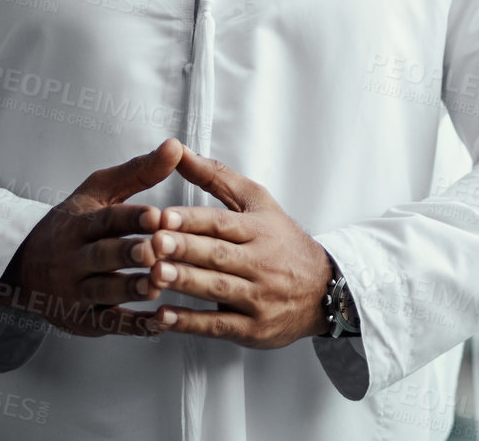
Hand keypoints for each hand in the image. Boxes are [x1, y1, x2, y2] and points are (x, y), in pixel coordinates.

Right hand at [0, 137, 184, 337]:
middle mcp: (74, 258)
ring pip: (104, 291)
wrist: (24, 266)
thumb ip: (138, 172)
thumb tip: (175, 147)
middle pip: (102, 256)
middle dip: (128, 254)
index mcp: (80, 223)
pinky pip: (108, 324)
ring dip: (131, 290)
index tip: (157, 215)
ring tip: (156, 285)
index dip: (131, 218)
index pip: (106, 219)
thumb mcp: (99, 192)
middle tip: (155, 251)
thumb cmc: (74, 224)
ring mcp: (76, 291)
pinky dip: (133, 326)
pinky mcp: (83, 320)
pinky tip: (159, 323)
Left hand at [142, 147, 331, 348]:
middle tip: (154, 243)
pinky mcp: (254, 328)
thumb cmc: (281, 242)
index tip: (164, 217)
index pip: (223, 223)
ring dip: (186, 283)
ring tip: (155, 275)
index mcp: (260, 229)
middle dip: (186, 249)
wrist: (324, 290)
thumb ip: (216, 177)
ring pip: (218, 289)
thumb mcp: (258, 203)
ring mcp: (259, 297)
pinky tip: (164, 317)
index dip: (193, 220)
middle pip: (219, 255)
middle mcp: (261, 262)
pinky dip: (191, 323)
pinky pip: (220, 325)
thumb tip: (178, 150)